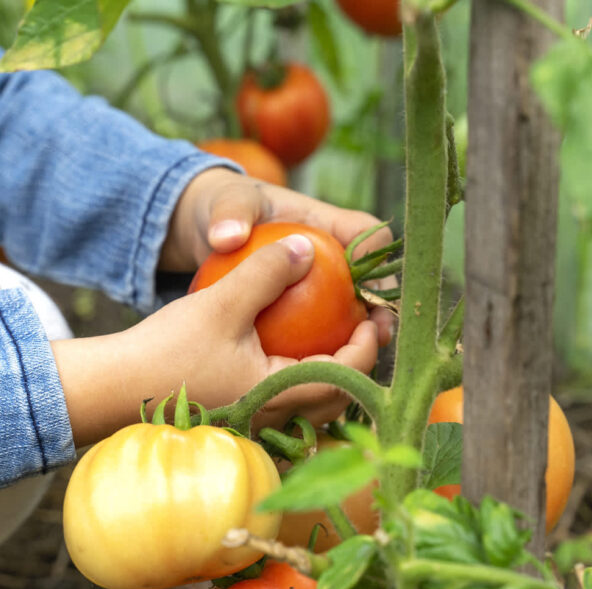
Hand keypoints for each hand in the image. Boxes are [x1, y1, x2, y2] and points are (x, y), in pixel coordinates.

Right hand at [54, 234, 378, 445]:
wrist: (114, 390)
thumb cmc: (167, 350)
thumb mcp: (221, 302)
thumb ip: (266, 272)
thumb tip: (307, 246)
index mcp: (282, 395)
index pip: (349, 374)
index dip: (369, 344)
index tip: (371, 313)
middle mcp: (276, 420)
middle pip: (338, 399)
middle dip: (357, 364)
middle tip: (359, 326)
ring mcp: (256, 427)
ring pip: (311, 407)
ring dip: (328, 375)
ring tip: (327, 340)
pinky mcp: (236, 424)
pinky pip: (283, 406)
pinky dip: (296, 382)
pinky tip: (284, 354)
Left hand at [161, 168, 396, 346]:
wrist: (212, 228)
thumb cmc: (224, 211)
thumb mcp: (223, 204)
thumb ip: (228, 214)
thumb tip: (227, 237)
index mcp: (329, 224)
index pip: (368, 234)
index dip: (373, 256)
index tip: (358, 281)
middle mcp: (337, 260)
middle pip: (374, 285)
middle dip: (379, 311)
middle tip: (376, 334)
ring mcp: (327, 289)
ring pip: (355, 318)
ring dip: (360, 342)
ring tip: (354, 366)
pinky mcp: (311, 315)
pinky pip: (323, 339)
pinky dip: (322, 359)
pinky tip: (309, 381)